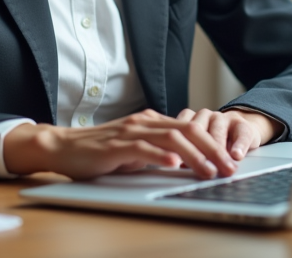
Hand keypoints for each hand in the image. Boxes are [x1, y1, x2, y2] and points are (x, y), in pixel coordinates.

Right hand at [3, 109, 240, 179]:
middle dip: (212, 149)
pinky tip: (173, 163)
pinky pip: (142, 148)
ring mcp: (130, 131)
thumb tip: (185, 161)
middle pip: (188, 130)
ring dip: (194, 155)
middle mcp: (144, 121)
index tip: (228, 162)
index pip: (190, 128)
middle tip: (228, 169)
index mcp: (152, 121)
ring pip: (171, 137)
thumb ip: (157, 149)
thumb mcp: (135, 148)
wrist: (64, 147)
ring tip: (209, 170)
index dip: (213, 144)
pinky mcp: (115, 145)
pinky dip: (160, 155)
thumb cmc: (100, 151)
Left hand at [176, 107, 281, 159]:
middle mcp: (206, 116)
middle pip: (198, 130)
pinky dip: (239, 146)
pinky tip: (236, 156)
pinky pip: (241, 134)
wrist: (240, 129)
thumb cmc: (214, 139)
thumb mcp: (198, 142)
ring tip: (217, 166)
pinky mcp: (243, 125)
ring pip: (218, 131)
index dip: (179, 146)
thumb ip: (187, 150)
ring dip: (216, 150)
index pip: (182, 129)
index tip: (176, 162)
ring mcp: (224, 119)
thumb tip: (177, 165)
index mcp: (190, 118)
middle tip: (196, 169)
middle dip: (197, 151)